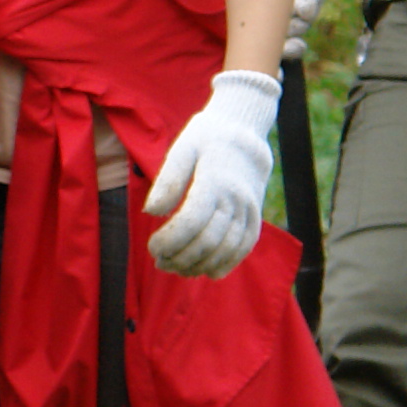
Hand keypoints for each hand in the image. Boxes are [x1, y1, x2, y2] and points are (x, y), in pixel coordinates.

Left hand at [146, 69, 280, 278]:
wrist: (246, 134)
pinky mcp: (256, 217)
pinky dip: (226, 264)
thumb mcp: (182, 148)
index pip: (191, 222)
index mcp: (214, 181)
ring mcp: (249, 210)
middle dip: (180, 257)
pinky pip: (245, 247)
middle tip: (159, 261)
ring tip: (176, 268)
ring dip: (199, 265)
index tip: (152, 247)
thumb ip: (168, 180)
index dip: (170, 240)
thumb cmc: (206, 140)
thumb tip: (151, 212)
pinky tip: (207, 272)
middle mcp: (236, 199)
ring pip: (226, 249)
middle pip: (207, 241)